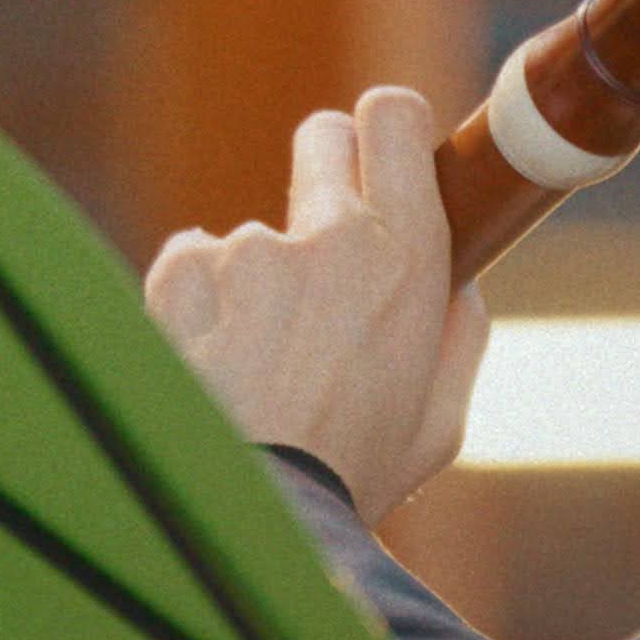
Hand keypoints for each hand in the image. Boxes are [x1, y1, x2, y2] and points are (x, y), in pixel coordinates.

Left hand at [142, 86, 492, 526]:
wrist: (253, 522)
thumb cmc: (351, 480)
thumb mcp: (439, 422)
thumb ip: (456, 338)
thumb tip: (457, 286)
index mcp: (407, 258)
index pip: (395, 117)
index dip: (385, 129)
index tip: (379, 155)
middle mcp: (330, 235)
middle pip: (322, 137)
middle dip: (323, 175)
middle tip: (317, 246)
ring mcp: (249, 250)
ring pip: (253, 235)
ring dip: (254, 281)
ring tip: (258, 368)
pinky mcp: (183, 273)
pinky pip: (192, 262)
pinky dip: (198, 304)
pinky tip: (212, 365)